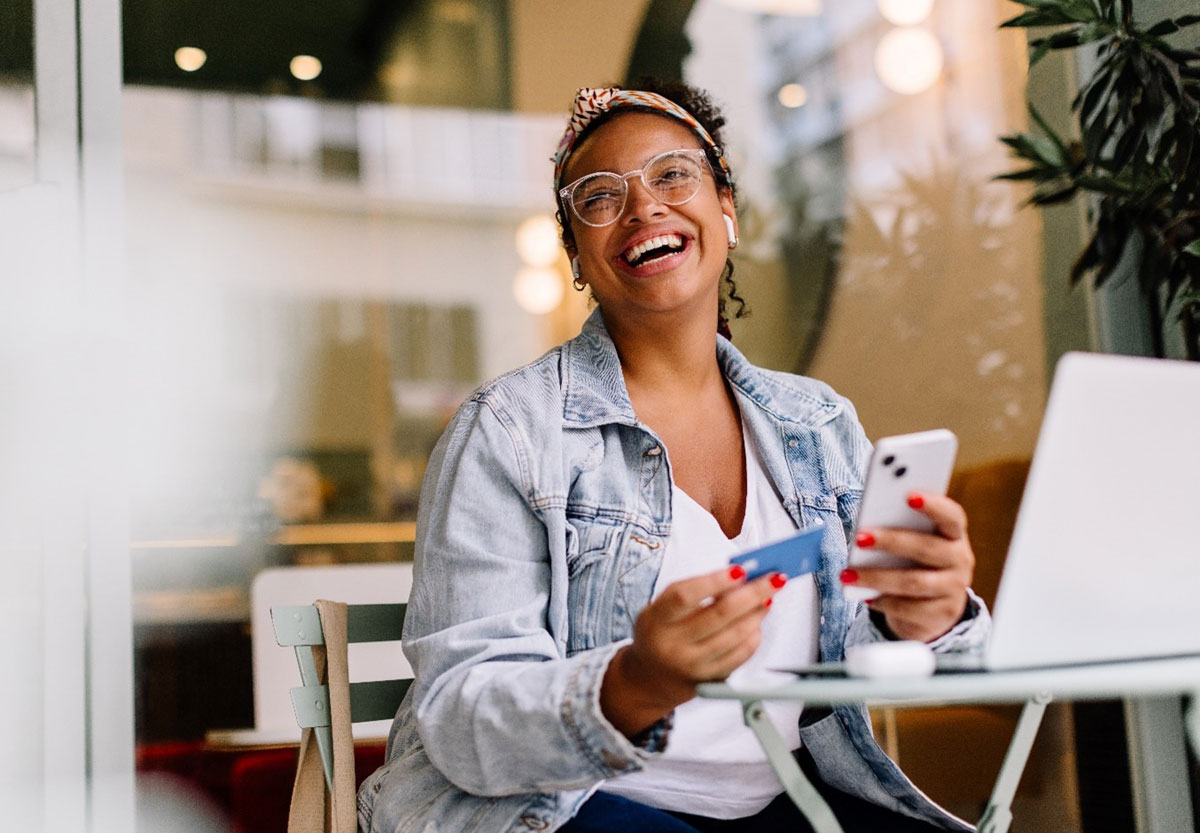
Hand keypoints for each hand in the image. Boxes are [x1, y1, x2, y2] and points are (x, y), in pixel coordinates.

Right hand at [600, 565, 782, 736]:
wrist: (649, 679)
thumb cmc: (661, 633)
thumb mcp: (663, 609)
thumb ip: (694, 591)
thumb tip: (739, 576)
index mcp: (656, 620)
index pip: (685, 596)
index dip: (714, 582)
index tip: (740, 570)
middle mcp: (673, 645)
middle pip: (719, 615)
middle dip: (752, 593)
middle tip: (773, 578)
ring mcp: (693, 666)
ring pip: (736, 636)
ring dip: (758, 613)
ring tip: (768, 597)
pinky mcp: (711, 681)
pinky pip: (741, 655)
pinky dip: (754, 635)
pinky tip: (757, 622)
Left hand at [840, 492, 974, 642]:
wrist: (933, 609)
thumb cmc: (915, 563)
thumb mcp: (912, 543)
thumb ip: (899, 529)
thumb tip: (867, 526)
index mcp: (954, 534)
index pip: (951, 516)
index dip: (933, 505)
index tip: (909, 495)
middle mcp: (960, 559)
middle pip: (927, 548)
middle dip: (890, 541)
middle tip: (859, 537)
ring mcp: (954, 589)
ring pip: (914, 582)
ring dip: (876, 577)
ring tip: (848, 574)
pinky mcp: (942, 614)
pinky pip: (910, 608)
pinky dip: (884, 601)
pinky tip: (865, 596)